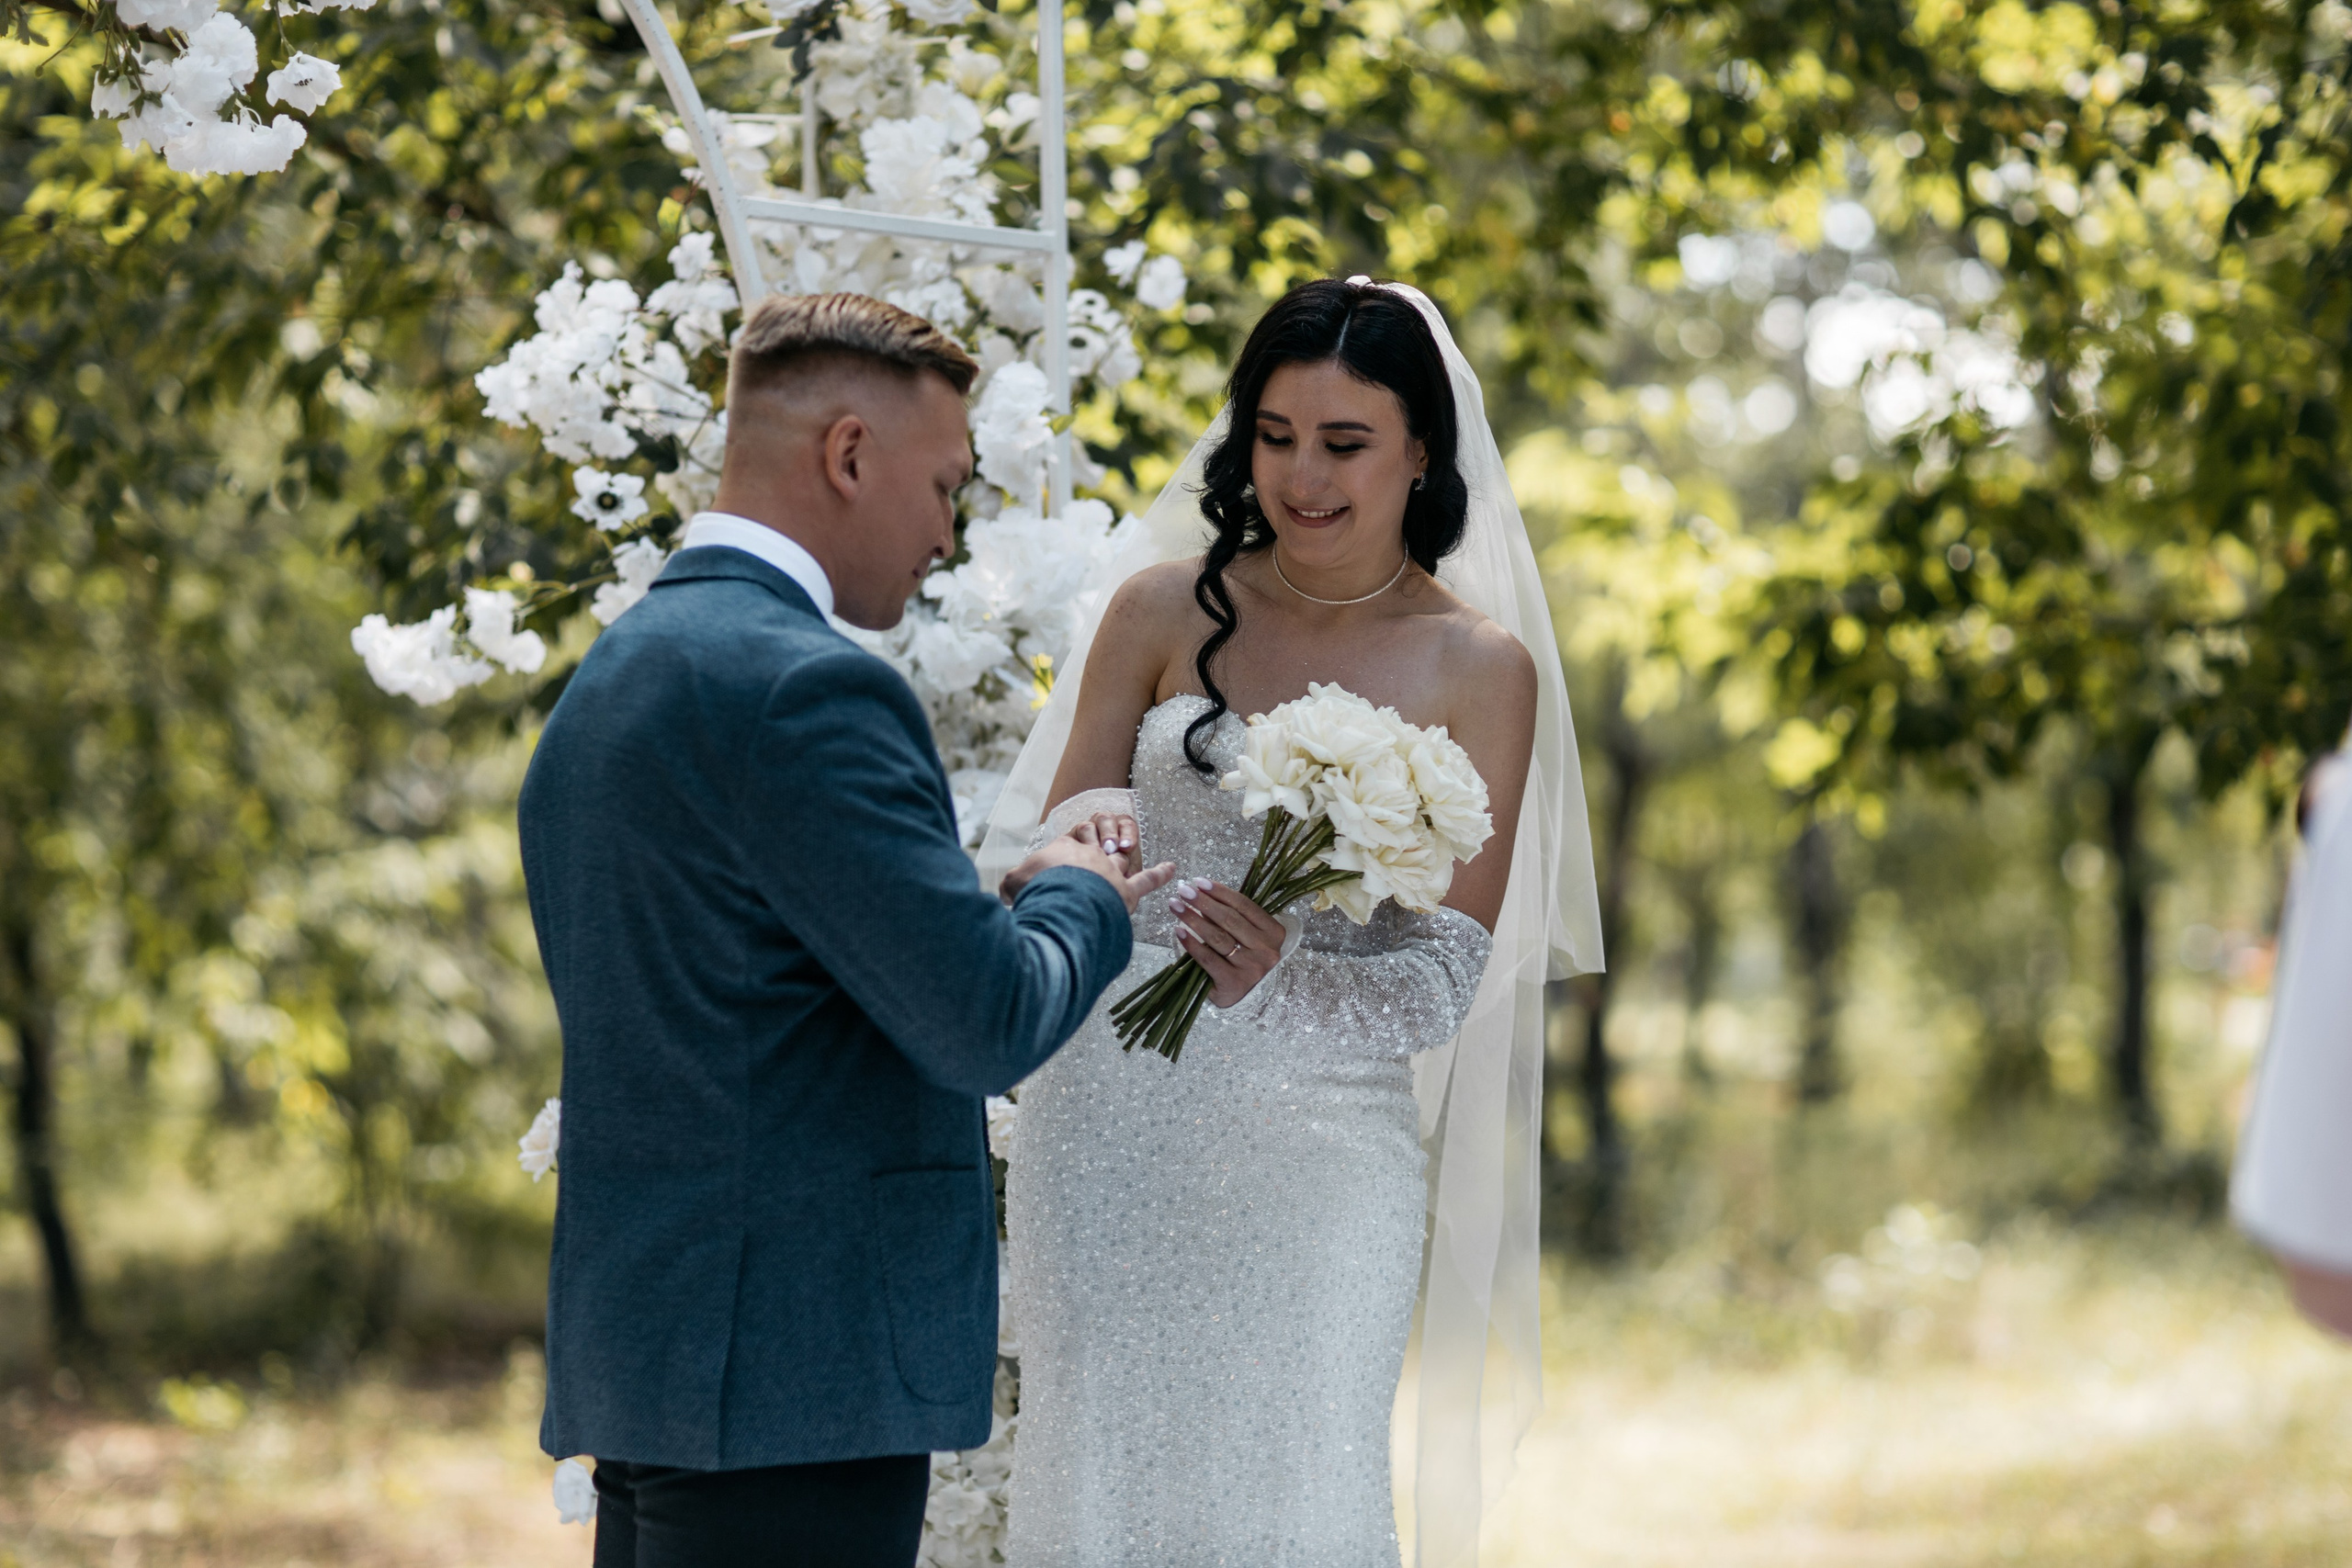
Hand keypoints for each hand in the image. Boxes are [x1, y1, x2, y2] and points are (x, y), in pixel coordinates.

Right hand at [1000, 820, 1175, 912]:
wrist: (1060, 902)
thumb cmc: (1036, 891)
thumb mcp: (1012, 885)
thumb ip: (1010, 887)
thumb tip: (1002, 895)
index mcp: (1063, 850)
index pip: (1069, 846)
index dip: (1066, 854)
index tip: (1058, 867)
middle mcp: (1089, 855)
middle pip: (1097, 847)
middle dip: (1095, 851)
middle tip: (1090, 861)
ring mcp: (1110, 872)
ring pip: (1120, 859)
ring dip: (1122, 857)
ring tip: (1126, 853)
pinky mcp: (1125, 891)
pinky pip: (1147, 880)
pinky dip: (1160, 874)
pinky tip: (1172, 868)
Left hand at [1168, 878, 1286, 1008]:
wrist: (1255, 998)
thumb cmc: (1249, 959)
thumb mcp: (1250, 936)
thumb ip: (1233, 918)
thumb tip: (1202, 895)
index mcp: (1274, 932)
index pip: (1244, 905)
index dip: (1220, 892)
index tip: (1199, 882)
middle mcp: (1266, 949)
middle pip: (1230, 919)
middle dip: (1203, 902)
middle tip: (1183, 890)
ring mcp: (1251, 967)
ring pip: (1217, 937)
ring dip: (1193, 918)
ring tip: (1176, 906)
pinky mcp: (1233, 982)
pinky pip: (1208, 959)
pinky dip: (1192, 944)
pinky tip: (1178, 931)